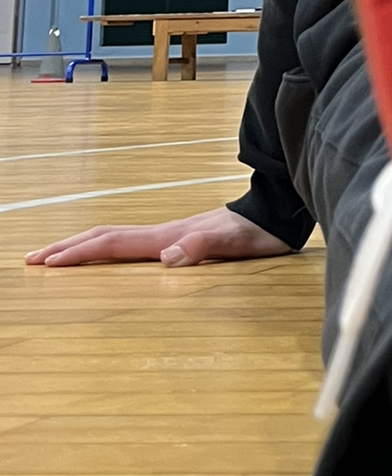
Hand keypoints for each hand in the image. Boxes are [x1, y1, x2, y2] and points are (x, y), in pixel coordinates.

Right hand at [25, 204, 294, 268]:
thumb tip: (169, 258)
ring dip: (82, 246)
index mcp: (168, 237)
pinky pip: (131, 244)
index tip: (46, 262)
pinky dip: (106, 249)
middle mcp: (162, 234)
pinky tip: (105, 255)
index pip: (113, 244)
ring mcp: (169, 234)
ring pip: (115, 238)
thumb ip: (204, 247)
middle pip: (105, 237)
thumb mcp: (236, 243)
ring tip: (56, 256)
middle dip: (68, 248)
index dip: (79, 253)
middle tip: (32, 259)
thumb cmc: (257, 233)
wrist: (276, 214)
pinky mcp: (179, 238)